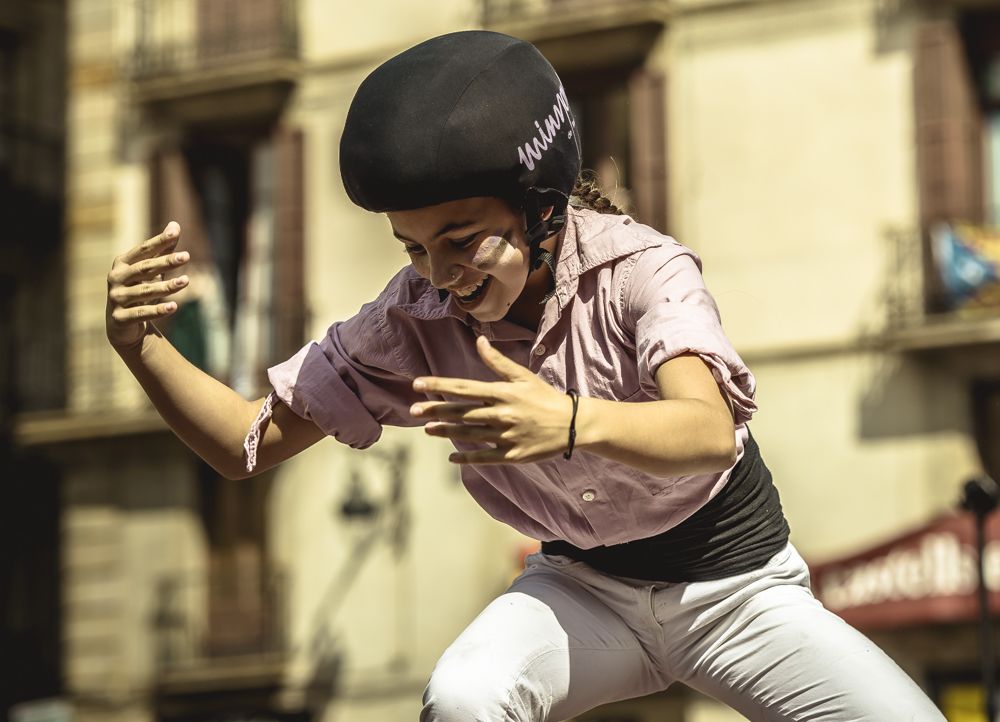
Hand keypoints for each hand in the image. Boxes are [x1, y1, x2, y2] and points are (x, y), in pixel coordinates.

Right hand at [106, 222, 189, 350]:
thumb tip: (175, 224)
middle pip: (144, 268)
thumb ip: (162, 250)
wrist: (121, 324)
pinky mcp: (120, 317)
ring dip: (166, 286)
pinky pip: (141, 313)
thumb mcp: (150, 271)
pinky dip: (157, 310)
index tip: (175, 233)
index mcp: (122, 263)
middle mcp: (116, 278)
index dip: (159, 241)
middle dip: (165, 262)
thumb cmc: (139, 289)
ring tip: (186, 281)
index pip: (143, 250)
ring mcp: (116, 298)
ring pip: (144, 291)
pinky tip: (174, 306)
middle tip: (186, 256)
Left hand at [410, 335, 573, 463]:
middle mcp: (501, 414)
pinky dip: (467, 458)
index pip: (464, 388)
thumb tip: (479, 341)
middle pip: (461, 412)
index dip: (439, 385)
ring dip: (446, 431)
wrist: (572, 424)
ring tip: (427, 429)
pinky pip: (484, 457)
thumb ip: (498, 361)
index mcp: (502, 393)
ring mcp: (506, 437)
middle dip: (435, 410)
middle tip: (413, 410)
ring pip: (469, 434)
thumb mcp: (523, 376)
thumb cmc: (545, 397)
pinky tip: (451, 457)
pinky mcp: (512, 455)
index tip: (417, 384)